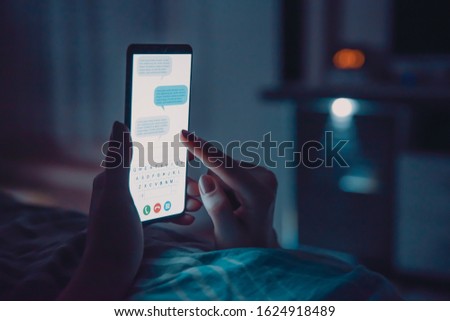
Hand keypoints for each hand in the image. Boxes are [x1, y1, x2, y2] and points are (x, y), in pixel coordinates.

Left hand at [59, 122, 201, 299]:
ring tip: (197, 202)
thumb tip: (120, 124)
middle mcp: (120, 190)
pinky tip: (189, 218)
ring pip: (160, 192)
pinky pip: (160, 210)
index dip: (159, 149)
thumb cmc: (112, 236)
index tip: (181, 149)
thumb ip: (121, 162)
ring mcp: (130, 206)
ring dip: (180, 196)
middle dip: (177, 178)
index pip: (138, 154)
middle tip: (198, 184)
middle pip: (154, 175)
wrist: (109, 276)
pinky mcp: (138, 222)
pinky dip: (175, 212)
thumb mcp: (118, 195)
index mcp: (111, 179)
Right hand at [181, 130, 279, 248]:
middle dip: (211, 184)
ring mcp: (262, 174)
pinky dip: (223, 185)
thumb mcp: (226, 234)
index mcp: (259, 195)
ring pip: (222, 169)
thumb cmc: (241, 245)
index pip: (226, 168)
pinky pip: (227, 171)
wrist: (257, 246)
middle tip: (220, 211)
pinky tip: (233, 203)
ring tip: (230, 210)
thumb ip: (217, 208)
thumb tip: (205, 179)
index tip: (184, 135)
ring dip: (217, 187)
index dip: (203, 151)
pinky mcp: (256, 173)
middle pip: (221, 168)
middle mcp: (264, 179)